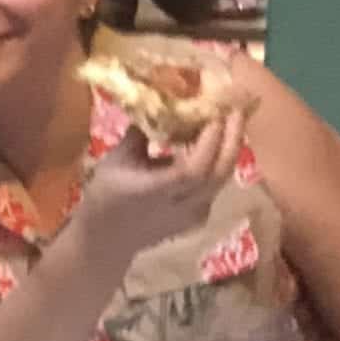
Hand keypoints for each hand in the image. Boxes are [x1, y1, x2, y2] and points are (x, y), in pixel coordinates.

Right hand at [77, 112, 246, 259]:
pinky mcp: (200, 216)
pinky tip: (218, 142)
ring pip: (223, 177)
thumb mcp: (113, 161)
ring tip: (230, 119)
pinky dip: (221, 160)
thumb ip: (139, 134)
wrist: (106, 240)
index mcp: (154, 193)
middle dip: (231, 136)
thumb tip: (158, 100)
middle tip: (235, 105)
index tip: (213, 108)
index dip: (208, 139)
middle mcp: (181, 206)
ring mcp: (194, 214)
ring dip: (230, 146)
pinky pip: (218, 184)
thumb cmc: (104, 197)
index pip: (193, 168)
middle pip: (219, 172)